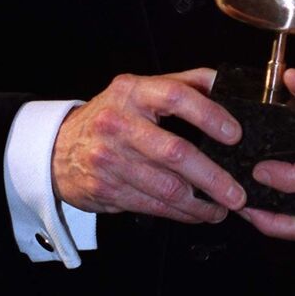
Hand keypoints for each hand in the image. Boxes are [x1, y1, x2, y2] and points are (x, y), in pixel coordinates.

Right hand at [51, 69, 245, 222]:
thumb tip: (224, 82)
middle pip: (174, 151)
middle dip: (212, 176)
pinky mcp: (107, 189)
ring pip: (166, 187)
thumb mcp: (139, 89)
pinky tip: (198, 213)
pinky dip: (181, 213)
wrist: (57, 148)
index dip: (209, 114)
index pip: (175, 96)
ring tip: (224, 207)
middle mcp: (119, 123)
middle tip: (237, 191)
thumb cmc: (110, 116)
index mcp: (133, 91)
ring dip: (201, 203)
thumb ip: (181, 83)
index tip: (234, 133)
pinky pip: (153, 206)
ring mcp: (111, 159)